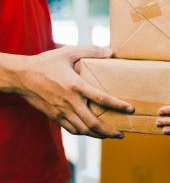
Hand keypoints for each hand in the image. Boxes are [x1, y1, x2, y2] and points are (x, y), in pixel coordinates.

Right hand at [14, 46, 133, 138]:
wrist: (22, 76)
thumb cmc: (46, 63)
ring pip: (83, 130)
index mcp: (75, 85)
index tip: (130, 109)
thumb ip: (90, 51)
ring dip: (98, 135)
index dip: (117, 105)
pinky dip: (83, 134)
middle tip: (122, 133)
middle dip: (110, 130)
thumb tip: (110, 51)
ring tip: (109, 135)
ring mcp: (61, 111)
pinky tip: (90, 133)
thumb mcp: (68, 52)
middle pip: (93, 122)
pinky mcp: (54, 116)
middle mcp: (70, 101)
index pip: (101, 98)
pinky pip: (71, 130)